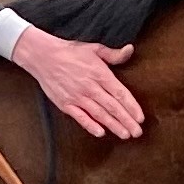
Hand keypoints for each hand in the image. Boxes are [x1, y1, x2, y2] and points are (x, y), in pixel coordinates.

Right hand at [9, 26, 144, 139]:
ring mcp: (77, 96)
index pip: (120, 93)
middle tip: (137, 132)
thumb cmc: (71, 52)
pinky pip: (80, 117)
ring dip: (113, 125)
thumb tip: (130, 49)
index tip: (140, 118)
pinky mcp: (65, 104)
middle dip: (127, 121)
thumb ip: (113, 54)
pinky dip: (90, 125)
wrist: (43, 56)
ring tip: (125, 135)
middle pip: (112, 107)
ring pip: (99, 114)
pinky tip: (100, 133)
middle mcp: (90, 87)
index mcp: (100, 73)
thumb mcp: (94, 48)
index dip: (132, 107)